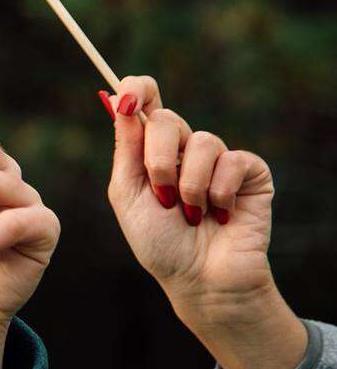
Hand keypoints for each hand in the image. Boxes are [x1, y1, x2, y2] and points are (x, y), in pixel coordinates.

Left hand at [103, 77, 304, 368]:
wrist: (200, 280)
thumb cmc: (159, 243)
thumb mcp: (128, 195)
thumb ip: (126, 149)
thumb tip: (118, 99)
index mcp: (149, 149)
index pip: (143, 100)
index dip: (136, 89)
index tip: (127, 97)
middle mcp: (182, 147)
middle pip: (165, 118)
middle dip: (158, 160)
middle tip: (162, 196)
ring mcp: (217, 159)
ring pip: (201, 141)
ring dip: (189, 184)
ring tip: (191, 214)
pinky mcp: (250, 174)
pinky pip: (233, 160)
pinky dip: (220, 191)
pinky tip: (220, 213)